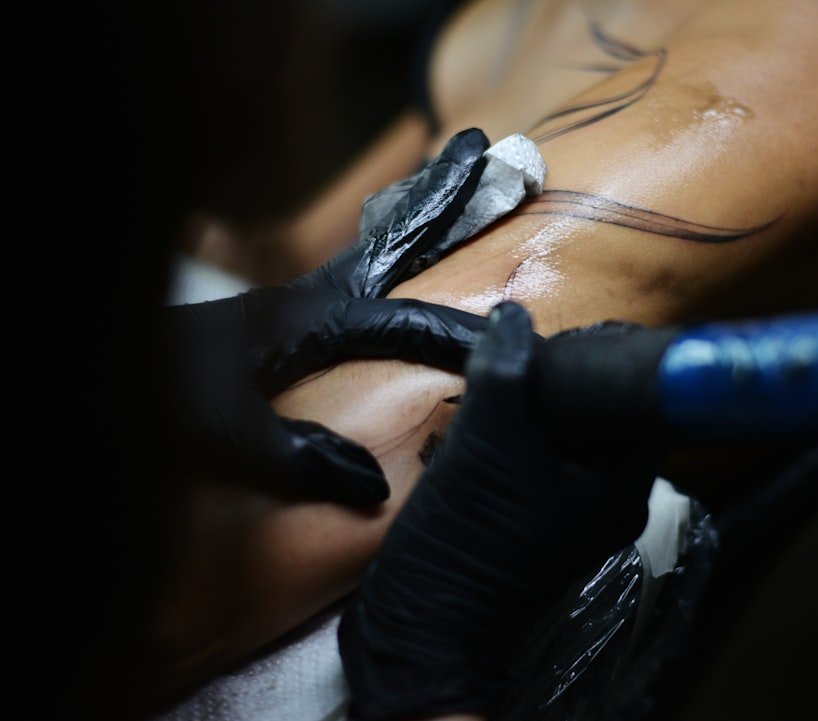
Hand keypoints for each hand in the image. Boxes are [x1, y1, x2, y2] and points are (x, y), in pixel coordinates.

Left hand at [167, 129, 492, 504]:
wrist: (99, 378)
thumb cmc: (154, 404)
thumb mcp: (223, 439)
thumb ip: (299, 458)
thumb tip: (375, 484)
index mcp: (302, 321)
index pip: (397, 321)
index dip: (452, 336)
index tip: (502, 346)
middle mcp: (303, 299)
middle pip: (389, 240)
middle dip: (441, 201)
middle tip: (486, 157)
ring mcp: (290, 303)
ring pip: (370, 247)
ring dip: (415, 214)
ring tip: (456, 176)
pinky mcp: (276, 319)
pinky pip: (345, 271)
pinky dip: (379, 247)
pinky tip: (392, 257)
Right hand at [338, 302, 660, 719]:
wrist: (423, 623)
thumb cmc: (471, 537)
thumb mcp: (490, 443)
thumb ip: (507, 372)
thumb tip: (513, 315)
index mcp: (623, 483)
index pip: (639, 400)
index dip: (606, 359)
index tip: (562, 340)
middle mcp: (608, 498)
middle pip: (599, 414)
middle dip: (558, 381)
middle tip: (517, 360)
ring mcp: (570, 513)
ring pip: (563, 435)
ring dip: (528, 407)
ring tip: (490, 388)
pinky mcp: (534, 520)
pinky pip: (535, 460)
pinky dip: (510, 436)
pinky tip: (476, 426)